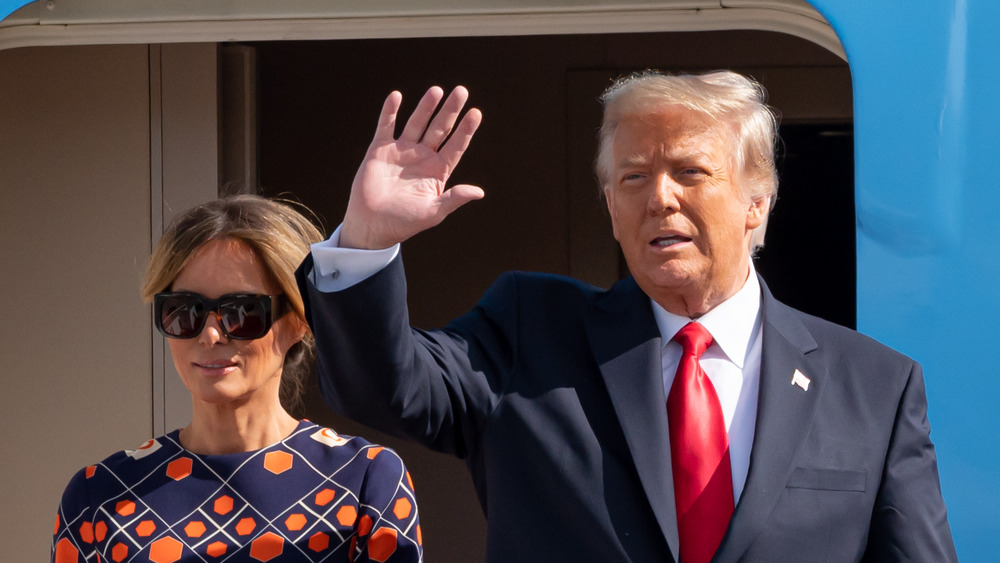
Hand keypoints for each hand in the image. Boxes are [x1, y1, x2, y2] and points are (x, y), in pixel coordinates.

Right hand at [340, 86, 482, 248]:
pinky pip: (386, 126)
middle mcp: (422, 157)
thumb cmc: (404, 222)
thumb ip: (454, 199)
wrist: (372, 226)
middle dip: (450, 111)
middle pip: (440, 129)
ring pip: (416, 123)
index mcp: (438, 171)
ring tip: (437, 91)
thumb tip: (479, 192)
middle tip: (461, 91)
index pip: (456, 146)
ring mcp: (402, 151)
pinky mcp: (380, 150)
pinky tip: (397, 96)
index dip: (466, 130)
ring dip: (425, 107)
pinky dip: (390, 112)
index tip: (476, 113)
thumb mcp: (433, 212)